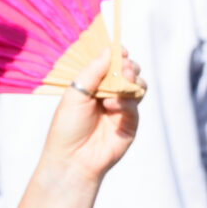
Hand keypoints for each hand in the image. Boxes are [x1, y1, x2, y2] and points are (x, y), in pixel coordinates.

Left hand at [36, 49, 142, 185]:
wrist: (73, 158)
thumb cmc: (68, 126)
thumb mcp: (75, 93)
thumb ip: (93, 72)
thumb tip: (109, 50)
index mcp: (93, 84)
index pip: (111, 64)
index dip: (118, 55)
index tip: (121, 49)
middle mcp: (109, 93)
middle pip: (130, 72)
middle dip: (129, 66)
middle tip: (123, 67)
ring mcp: (122, 107)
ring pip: (138, 85)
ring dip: (131, 80)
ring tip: (121, 81)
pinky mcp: (131, 122)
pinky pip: (135, 104)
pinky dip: (126, 100)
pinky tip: (111, 104)